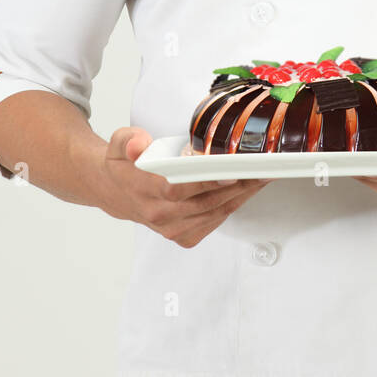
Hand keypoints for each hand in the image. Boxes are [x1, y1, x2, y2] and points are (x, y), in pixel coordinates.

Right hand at [87, 126, 269, 248]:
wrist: (115, 192)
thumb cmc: (124, 165)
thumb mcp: (120, 143)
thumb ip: (129, 140)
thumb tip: (139, 145)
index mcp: (143, 190)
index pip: (177, 190)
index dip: (205, 182)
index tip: (229, 171)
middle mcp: (158, 214)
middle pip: (204, 203)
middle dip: (236, 186)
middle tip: (259, 170)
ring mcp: (171, 228)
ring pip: (213, 213)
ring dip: (240, 196)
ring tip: (261, 177)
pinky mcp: (183, 235)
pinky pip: (214, 221)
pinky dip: (233, 206)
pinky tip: (246, 191)